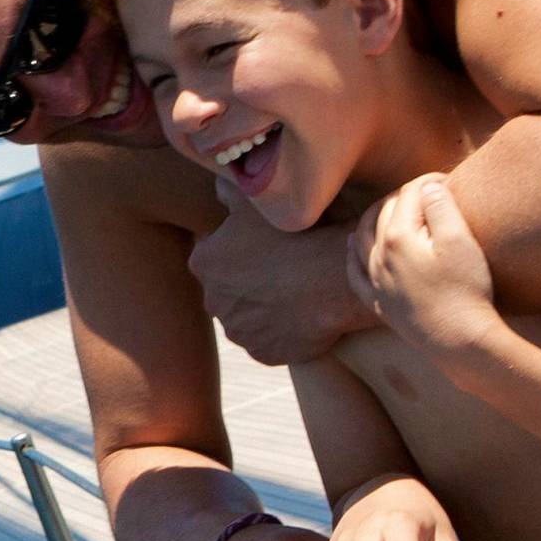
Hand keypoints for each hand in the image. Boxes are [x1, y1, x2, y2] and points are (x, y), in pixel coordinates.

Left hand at [189, 188, 373, 364]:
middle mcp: (213, 301)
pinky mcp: (264, 354)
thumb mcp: (257, 202)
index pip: (213, 254)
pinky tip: (301, 314)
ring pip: (247, 317)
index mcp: (204, 262)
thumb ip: (228, 191)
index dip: (239, 248)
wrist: (336, 278)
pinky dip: (281, 330)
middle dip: (247, 281)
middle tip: (281, 268)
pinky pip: (269, 340)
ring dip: (264, 307)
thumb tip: (218, 187)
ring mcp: (238, 332)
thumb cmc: (296, 234)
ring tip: (295, 290)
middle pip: (228, 289)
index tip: (263, 245)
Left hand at [349, 174, 498, 357]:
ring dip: (374, 216)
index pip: (409, 195)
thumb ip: (440, 207)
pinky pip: (354, 272)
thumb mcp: (459, 241)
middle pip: (384, 212)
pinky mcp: (378, 302)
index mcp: (397, 236)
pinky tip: (352, 243)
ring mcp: (375, 281)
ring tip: (390, 206)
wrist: (459, 340)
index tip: (449, 179)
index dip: (430, 182)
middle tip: (429, 191)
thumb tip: (426, 186)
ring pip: (361, 237)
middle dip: (405, 195)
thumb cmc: (465, 288)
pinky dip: (352, 253)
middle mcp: (377, 256)